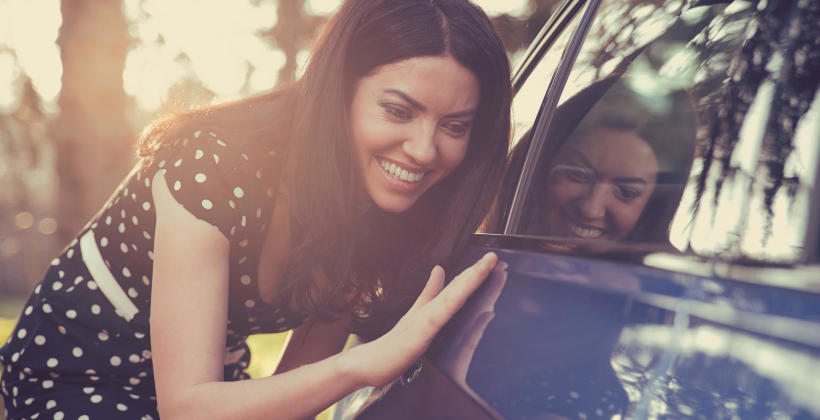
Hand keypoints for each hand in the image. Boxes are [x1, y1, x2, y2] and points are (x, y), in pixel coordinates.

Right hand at [346, 252, 498, 386]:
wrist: (368, 362)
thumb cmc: (393, 342)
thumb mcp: (416, 314)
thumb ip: (429, 293)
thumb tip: (439, 270)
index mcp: (434, 307)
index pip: (458, 287)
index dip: (475, 273)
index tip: (492, 260)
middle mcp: (431, 309)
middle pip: (459, 287)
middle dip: (478, 271)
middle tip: (495, 256)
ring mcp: (426, 319)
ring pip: (453, 296)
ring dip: (470, 279)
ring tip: (486, 265)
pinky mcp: (420, 331)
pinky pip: (439, 314)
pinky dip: (452, 300)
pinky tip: (463, 291)